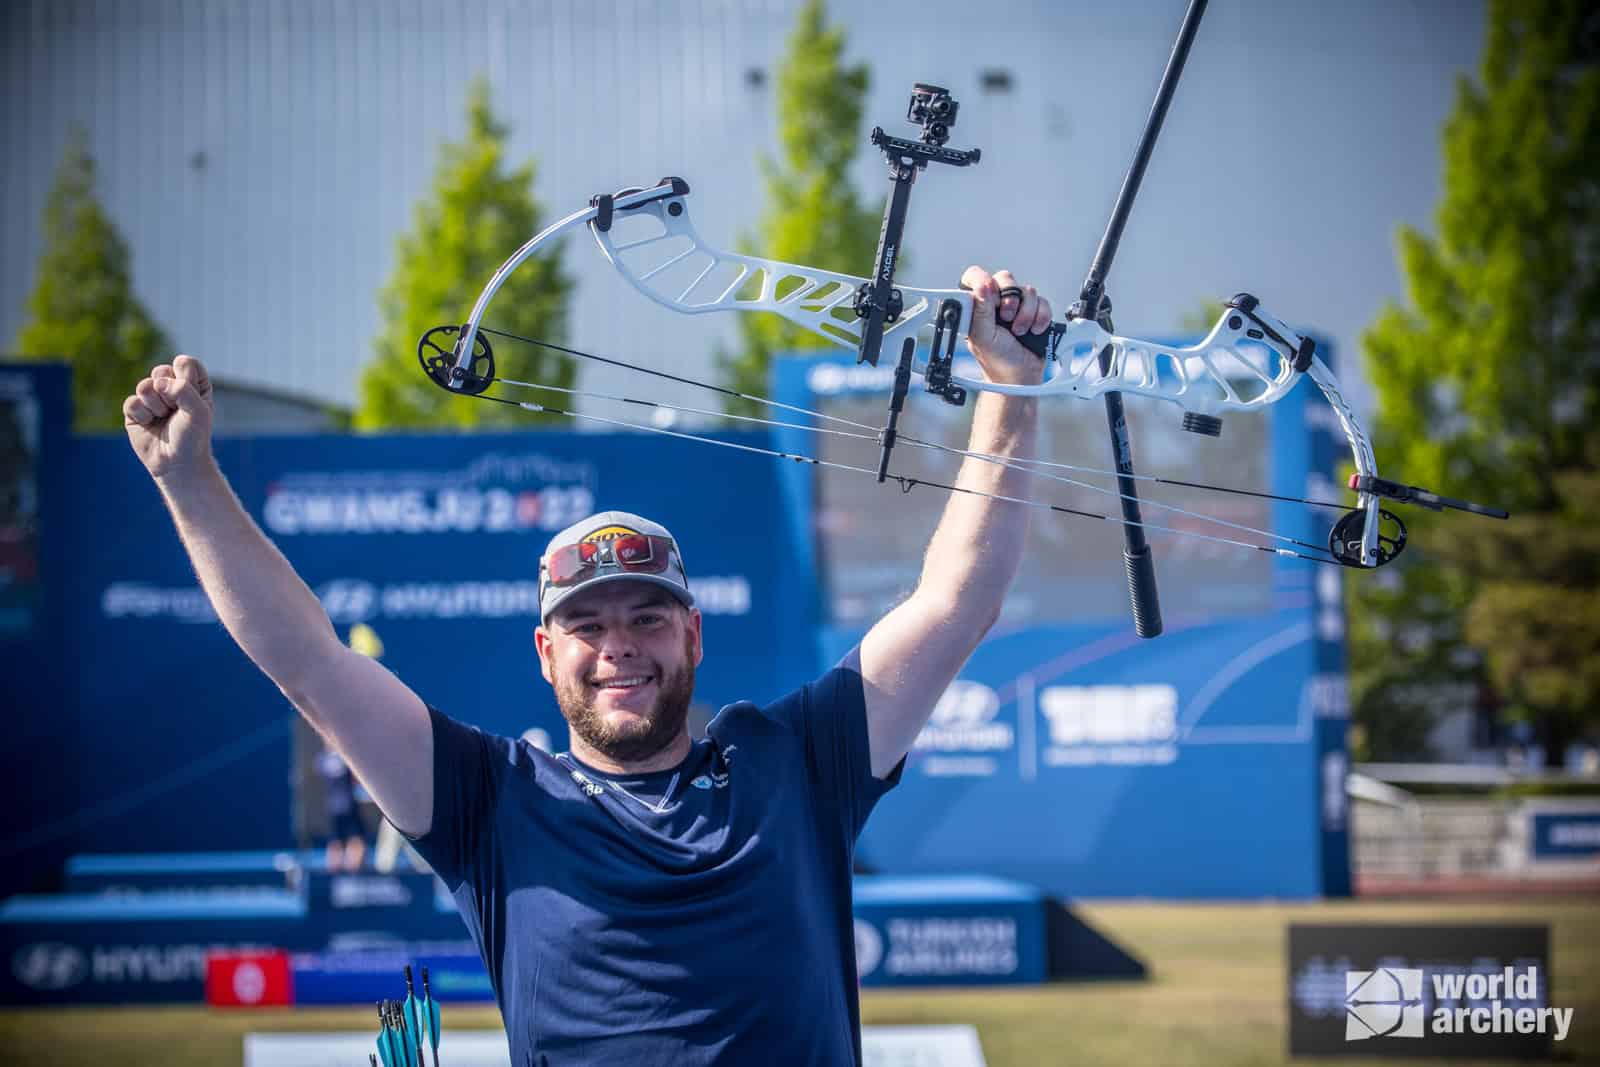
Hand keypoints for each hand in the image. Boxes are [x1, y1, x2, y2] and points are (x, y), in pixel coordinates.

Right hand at [123, 355, 214, 480]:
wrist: (177, 463)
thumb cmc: (193, 437)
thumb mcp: (198, 412)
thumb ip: (183, 390)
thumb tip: (157, 382)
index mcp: (192, 383)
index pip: (184, 363)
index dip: (186, 379)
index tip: (193, 398)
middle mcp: (170, 386)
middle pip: (161, 371)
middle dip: (169, 394)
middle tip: (176, 411)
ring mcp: (151, 397)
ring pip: (145, 386)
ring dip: (156, 406)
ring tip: (163, 418)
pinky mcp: (134, 410)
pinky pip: (132, 402)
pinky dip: (142, 416)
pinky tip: (149, 425)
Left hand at [961, 266, 1050, 386]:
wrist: (1021, 377)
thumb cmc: (997, 361)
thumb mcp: (981, 337)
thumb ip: (979, 311)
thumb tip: (981, 287)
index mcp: (978, 306)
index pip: (975, 277)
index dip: (984, 281)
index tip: (991, 295)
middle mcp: (997, 302)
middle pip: (1005, 278)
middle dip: (1010, 301)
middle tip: (1006, 319)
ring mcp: (1018, 306)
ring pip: (1027, 290)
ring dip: (1026, 314)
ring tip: (1019, 332)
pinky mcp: (1036, 311)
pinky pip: (1043, 301)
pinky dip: (1041, 318)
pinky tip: (1034, 331)